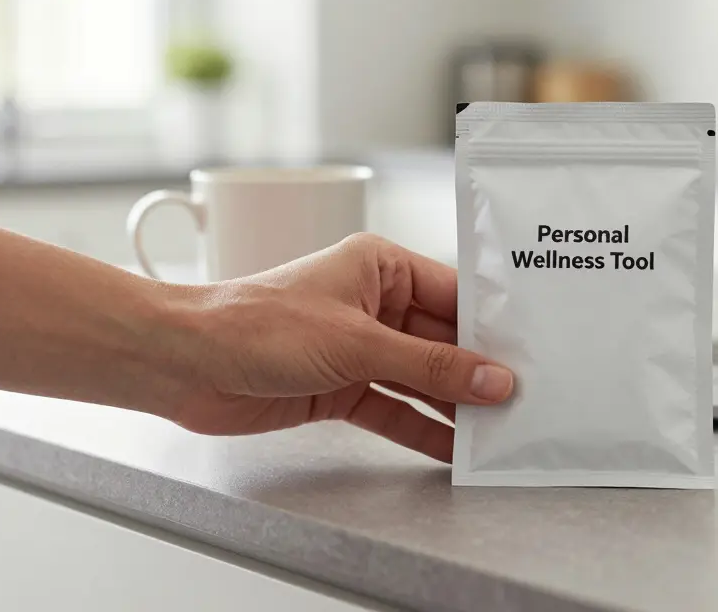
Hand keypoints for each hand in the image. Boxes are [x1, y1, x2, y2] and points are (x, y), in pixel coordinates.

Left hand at [163, 233, 513, 461]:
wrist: (184, 363)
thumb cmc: (259, 325)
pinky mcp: (342, 388)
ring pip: (422, 380)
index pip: (455, 295)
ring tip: (501, 431)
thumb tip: (494, 380)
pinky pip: (395, 410)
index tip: (533, 353)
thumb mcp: (357, 343)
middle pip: (443, 343)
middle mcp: (376, 304)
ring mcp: (359, 349)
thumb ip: (430, 368)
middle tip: (527, 401)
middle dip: (479, 373)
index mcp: (382, 267)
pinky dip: (422, 429)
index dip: (493, 327)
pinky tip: (454, 449)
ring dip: (455, 406)